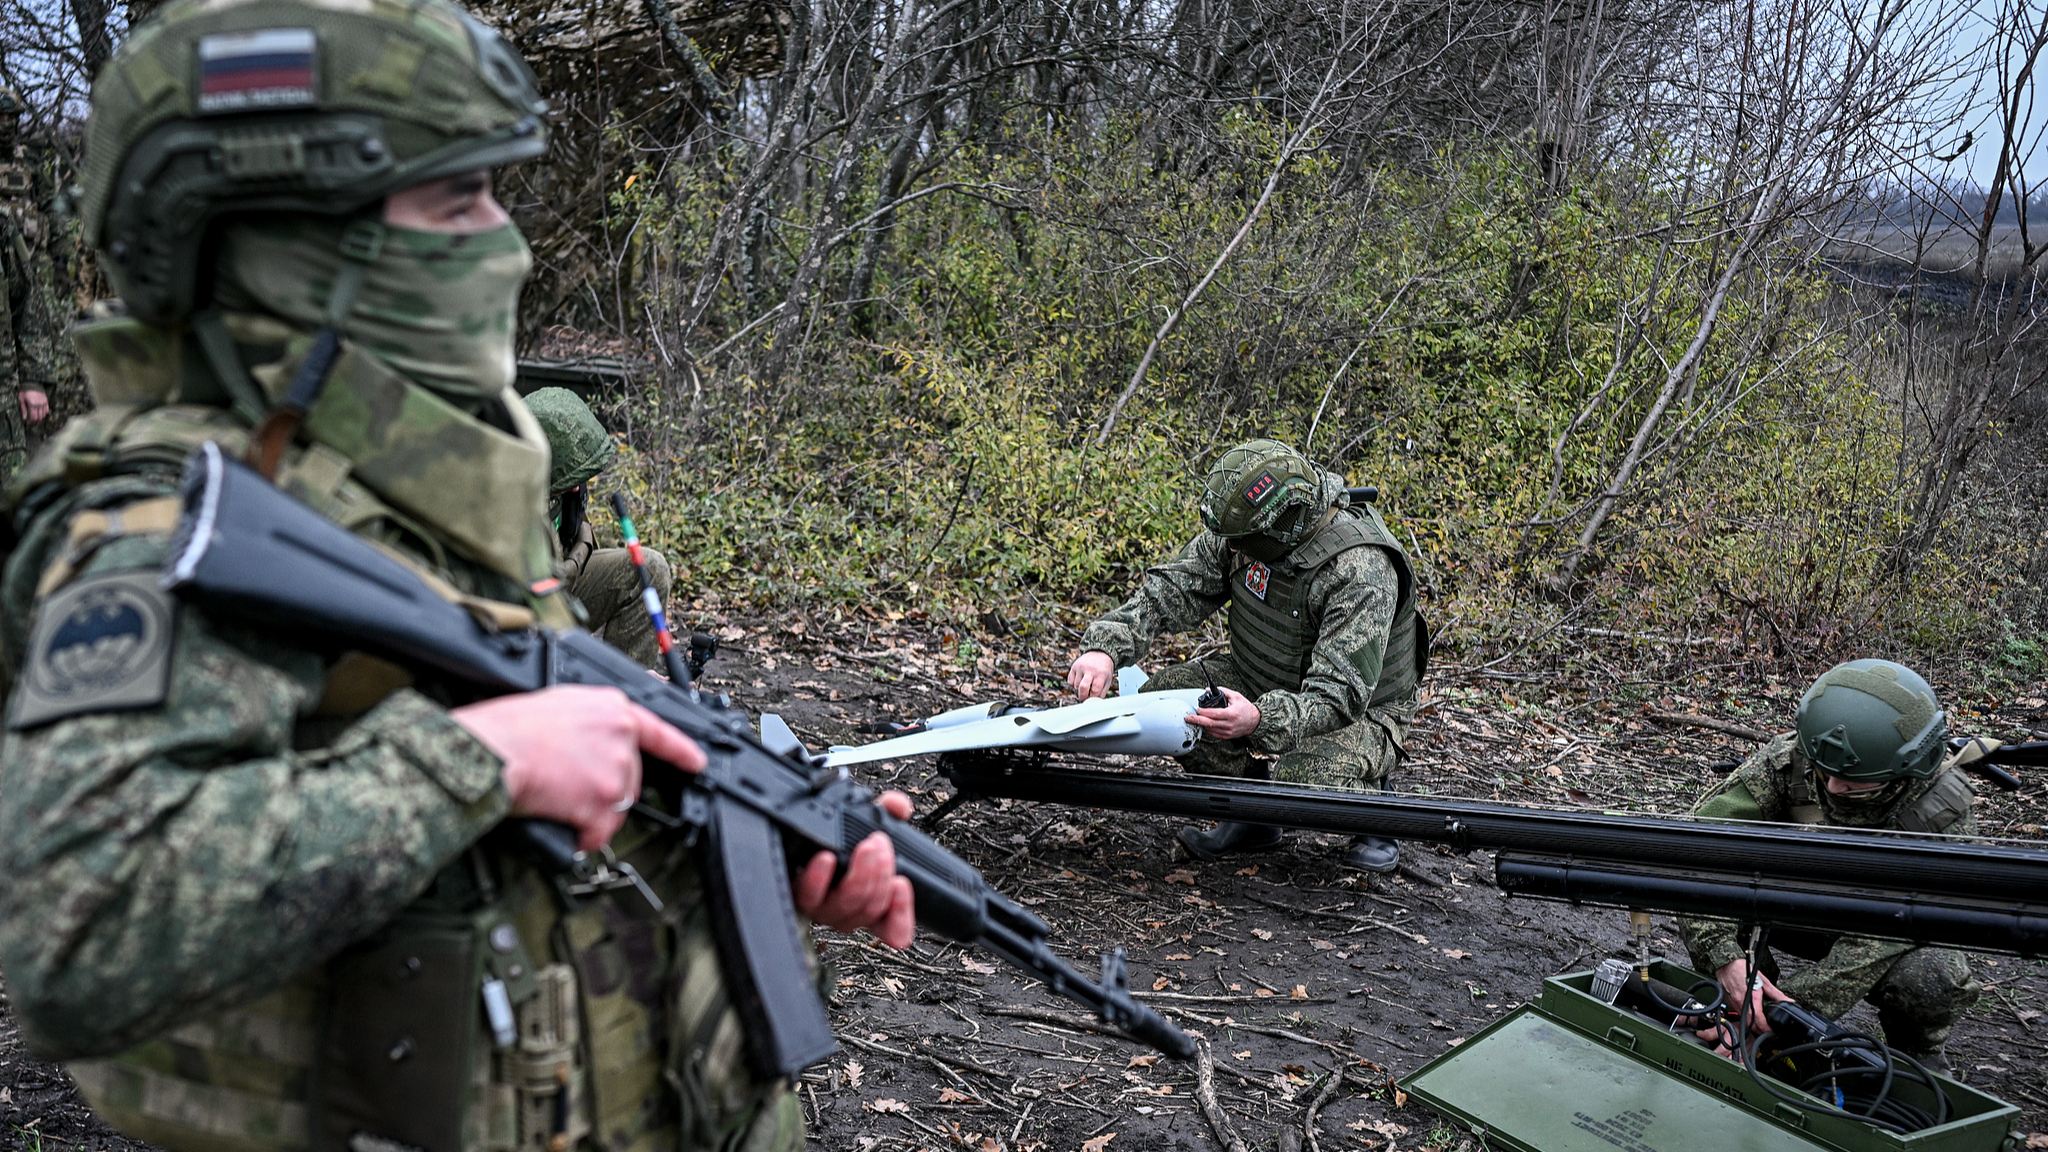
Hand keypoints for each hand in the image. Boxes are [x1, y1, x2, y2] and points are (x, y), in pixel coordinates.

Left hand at [18, 388, 47, 423]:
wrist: (32, 384)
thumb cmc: (24, 391)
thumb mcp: (21, 400)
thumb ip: (23, 409)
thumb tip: (24, 418)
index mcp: (32, 404)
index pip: (34, 417)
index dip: (32, 423)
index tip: (28, 425)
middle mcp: (39, 404)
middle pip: (39, 417)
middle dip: (35, 422)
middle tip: (31, 424)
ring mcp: (44, 403)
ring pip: (44, 415)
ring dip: (40, 419)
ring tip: (35, 420)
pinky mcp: (46, 401)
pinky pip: (46, 411)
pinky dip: (44, 414)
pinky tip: (40, 415)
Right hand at [452, 685, 704, 851]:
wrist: (492, 749)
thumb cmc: (510, 729)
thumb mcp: (559, 704)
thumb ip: (592, 720)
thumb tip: (596, 739)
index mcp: (613, 710)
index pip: (659, 732)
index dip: (681, 750)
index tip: (697, 762)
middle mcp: (622, 737)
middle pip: (630, 780)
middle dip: (604, 792)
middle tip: (567, 786)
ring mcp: (616, 770)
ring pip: (615, 809)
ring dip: (591, 816)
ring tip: (557, 800)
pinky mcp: (603, 801)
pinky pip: (598, 834)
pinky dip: (580, 838)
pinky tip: (561, 823)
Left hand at [794, 790, 916, 947]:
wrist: (790, 838)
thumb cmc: (832, 840)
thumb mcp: (865, 823)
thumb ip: (886, 812)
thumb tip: (898, 806)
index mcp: (868, 903)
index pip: (893, 928)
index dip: (901, 914)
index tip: (901, 884)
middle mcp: (845, 910)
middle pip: (870, 908)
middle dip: (881, 874)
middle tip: (880, 845)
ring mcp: (820, 906)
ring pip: (846, 905)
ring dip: (860, 876)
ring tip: (866, 848)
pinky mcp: (795, 894)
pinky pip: (808, 897)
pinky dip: (819, 879)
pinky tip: (825, 859)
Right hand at [1068, 650, 1114, 699]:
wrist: (1100, 653)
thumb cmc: (1104, 669)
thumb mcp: (1107, 680)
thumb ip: (1102, 692)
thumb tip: (1094, 702)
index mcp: (1101, 674)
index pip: (1095, 690)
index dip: (1093, 697)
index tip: (1092, 699)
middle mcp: (1090, 669)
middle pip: (1083, 687)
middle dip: (1082, 696)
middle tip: (1084, 698)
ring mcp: (1081, 667)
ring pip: (1076, 685)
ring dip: (1080, 689)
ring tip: (1086, 684)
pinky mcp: (1074, 666)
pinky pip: (1070, 681)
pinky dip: (1074, 684)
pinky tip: (1080, 680)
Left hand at [1188, 686, 1259, 739]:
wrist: (1255, 721)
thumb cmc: (1245, 708)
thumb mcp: (1236, 696)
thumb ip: (1222, 691)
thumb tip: (1207, 689)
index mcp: (1231, 714)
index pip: (1214, 714)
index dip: (1204, 711)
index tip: (1197, 709)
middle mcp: (1229, 724)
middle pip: (1210, 723)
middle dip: (1197, 720)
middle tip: (1188, 718)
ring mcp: (1228, 732)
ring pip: (1211, 730)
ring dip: (1202, 725)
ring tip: (1196, 720)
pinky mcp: (1228, 736)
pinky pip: (1214, 734)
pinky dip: (1208, 729)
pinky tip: (1205, 724)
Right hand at [1693, 958, 1790, 1054]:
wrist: (1726, 964)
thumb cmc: (1742, 969)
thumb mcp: (1763, 980)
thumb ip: (1776, 994)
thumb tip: (1787, 1001)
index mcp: (1750, 999)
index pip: (1759, 1021)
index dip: (1767, 1029)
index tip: (1773, 1032)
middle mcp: (1740, 1004)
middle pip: (1751, 1025)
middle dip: (1761, 1031)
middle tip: (1770, 1031)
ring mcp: (1734, 1005)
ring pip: (1744, 1022)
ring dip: (1754, 1026)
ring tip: (1763, 1025)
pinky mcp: (1730, 1003)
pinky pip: (1739, 1015)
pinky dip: (1747, 1018)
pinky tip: (1752, 1015)